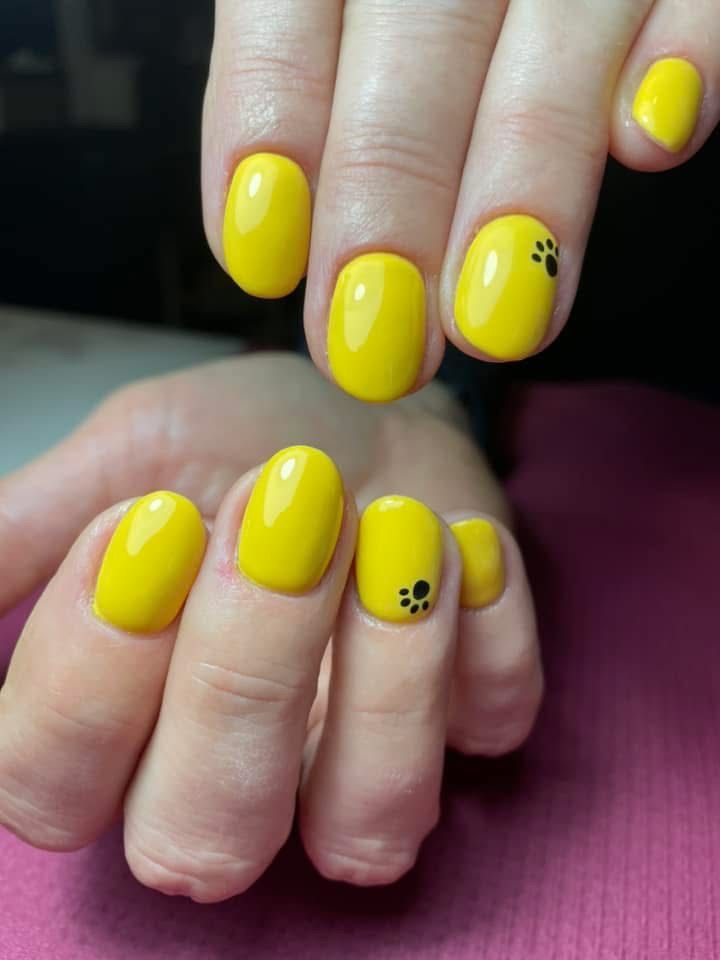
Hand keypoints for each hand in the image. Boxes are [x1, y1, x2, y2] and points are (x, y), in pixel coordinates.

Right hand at [0, 353, 540, 899]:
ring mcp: (364, 762)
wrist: (373, 407)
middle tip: (280, 512)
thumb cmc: (244, 438)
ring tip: (396, 527)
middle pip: (204, 836)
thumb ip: (28, 529)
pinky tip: (463, 539)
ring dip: (386, 670)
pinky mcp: (472, 719)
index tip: (150, 522)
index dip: (90, 674)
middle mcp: (238, 774)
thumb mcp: (130, 452)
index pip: (50, 790)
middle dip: (242, 671)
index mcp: (127, 725)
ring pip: (365, 831)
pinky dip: (485, 633)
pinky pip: (491, 727)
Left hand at [203, 0, 718, 401]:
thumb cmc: (415, 8)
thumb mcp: (340, 19)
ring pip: (558, 36)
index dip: (271, 130)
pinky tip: (653, 142)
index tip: (260, 261)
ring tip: (498, 323)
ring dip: (527, 179)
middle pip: (419, 44)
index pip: (289, 10)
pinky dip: (686, 58)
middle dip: (392, 204)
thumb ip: (302, 86)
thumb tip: (270, 248)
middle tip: (377, 349)